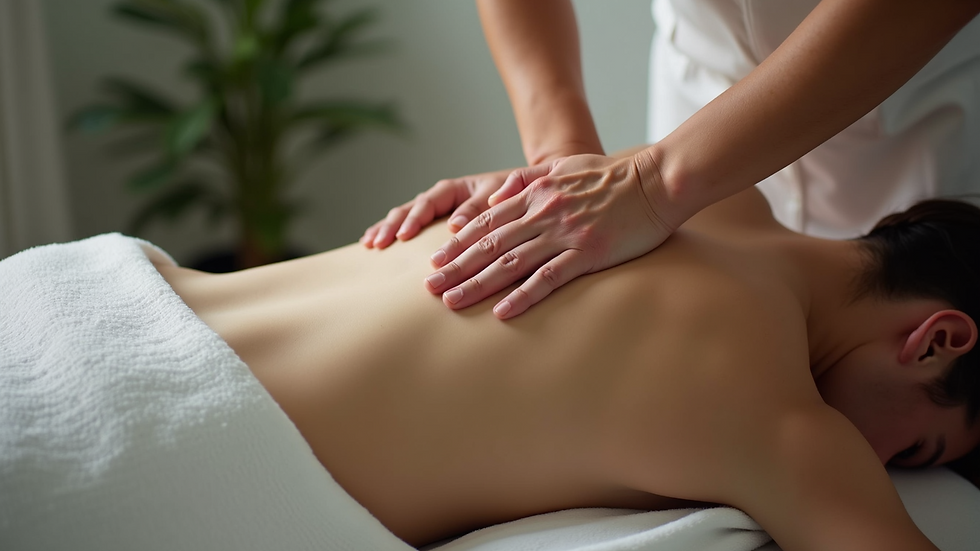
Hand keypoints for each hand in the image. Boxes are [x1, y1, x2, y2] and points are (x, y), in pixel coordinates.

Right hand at [360, 167, 516, 248]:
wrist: (530, 194)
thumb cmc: (518, 194)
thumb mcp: (502, 195)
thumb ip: (481, 207)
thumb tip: (456, 225)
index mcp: (457, 189)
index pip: (429, 202)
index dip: (415, 218)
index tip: (405, 236)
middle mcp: (444, 199)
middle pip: (410, 209)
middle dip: (393, 226)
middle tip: (378, 243)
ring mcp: (440, 212)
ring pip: (406, 217)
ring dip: (387, 229)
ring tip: (369, 244)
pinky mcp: (440, 226)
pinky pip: (412, 228)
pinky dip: (393, 234)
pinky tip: (372, 245)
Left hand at [424, 153, 676, 318]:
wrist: (657, 180)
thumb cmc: (612, 175)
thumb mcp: (564, 166)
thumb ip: (529, 178)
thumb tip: (499, 190)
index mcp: (535, 194)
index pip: (486, 220)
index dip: (458, 241)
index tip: (435, 259)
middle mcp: (543, 213)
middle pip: (489, 244)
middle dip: (456, 266)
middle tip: (429, 288)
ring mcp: (564, 234)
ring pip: (510, 262)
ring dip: (477, 283)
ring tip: (451, 302)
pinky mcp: (588, 253)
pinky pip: (549, 278)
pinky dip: (523, 296)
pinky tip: (502, 312)